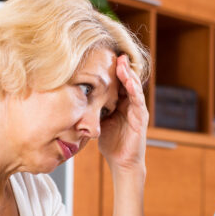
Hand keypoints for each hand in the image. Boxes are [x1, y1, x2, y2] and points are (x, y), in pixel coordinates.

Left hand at [97, 54, 148, 175]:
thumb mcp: (97, 121)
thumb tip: (73, 97)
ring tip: (122, 62)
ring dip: (128, 74)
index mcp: (119, 103)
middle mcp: (130, 104)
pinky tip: (129, 81)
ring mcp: (137, 110)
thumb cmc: (110, 143)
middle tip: (114, 52)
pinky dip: (134, 89)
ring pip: (133, 87)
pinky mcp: (141, 118)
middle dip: (121, 67)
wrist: (121, 163)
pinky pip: (138, 101)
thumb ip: (91, 108)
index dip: (111, 70)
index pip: (116, 82)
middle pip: (126, 81)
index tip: (103, 57)